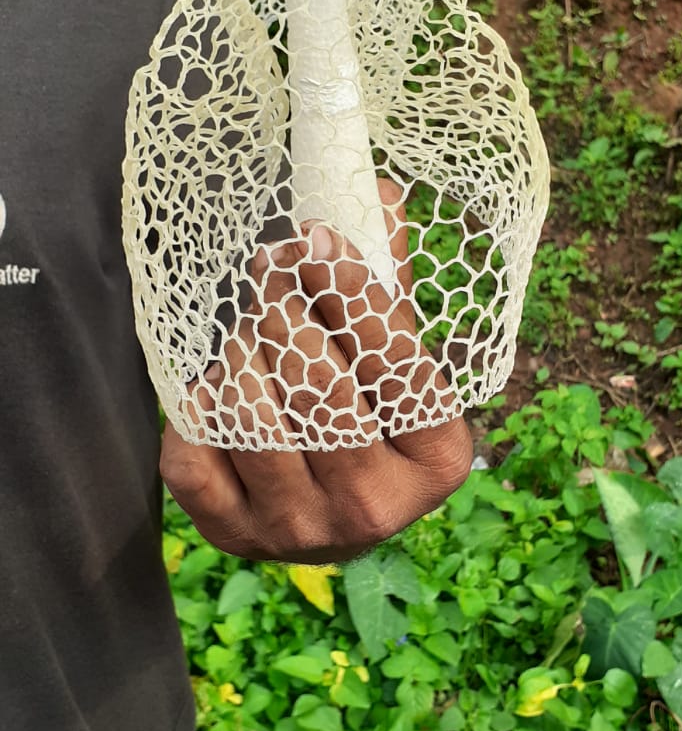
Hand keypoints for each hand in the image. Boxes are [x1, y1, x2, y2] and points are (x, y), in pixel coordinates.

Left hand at [160, 182, 472, 562]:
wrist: (329, 514)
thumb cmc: (371, 418)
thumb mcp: (396, 359)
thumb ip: (386, 285)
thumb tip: (376, 193)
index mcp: (438, 459)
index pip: (393, 360)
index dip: (348, 287)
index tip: (315, 239)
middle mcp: (374, 507)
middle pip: (317, 386)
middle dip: (284, 309)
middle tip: (268, 269)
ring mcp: (299, 529)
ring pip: (252, 414)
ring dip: (242, 351)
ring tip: (250, 329)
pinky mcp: (231, 536)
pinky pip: (194, 453)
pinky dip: (197, 405)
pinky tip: (218, 386)